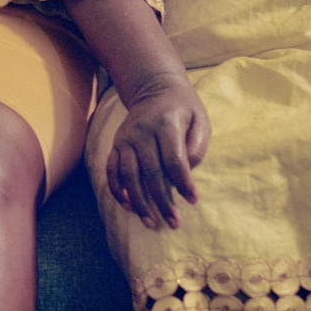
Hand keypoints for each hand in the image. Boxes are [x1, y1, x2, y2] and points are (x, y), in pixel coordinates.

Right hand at [107, 73, 208, 229]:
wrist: (155, 87)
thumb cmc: (183, 109)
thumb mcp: (200, 120)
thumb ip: (197, 146)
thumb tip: (187, 172)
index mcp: (166, 124)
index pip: (173, 159)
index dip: (183, 182)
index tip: (193, 201)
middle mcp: (142, 131)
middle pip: (150, 172)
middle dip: (162, 201)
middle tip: (174, 223)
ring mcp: (126, 137)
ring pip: (128, 174)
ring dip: (139, 201)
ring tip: (150, 222)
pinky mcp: (116, 143)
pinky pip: (111, 169)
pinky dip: (116, 189)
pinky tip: (128, 206)